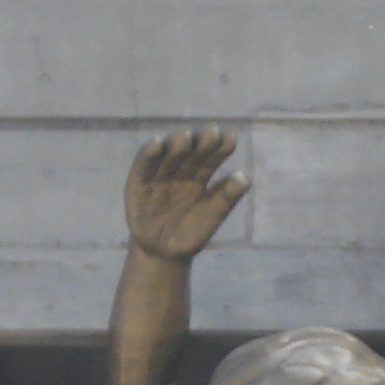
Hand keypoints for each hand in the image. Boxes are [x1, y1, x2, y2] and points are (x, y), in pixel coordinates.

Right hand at [124, 126, 248, 260]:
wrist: (164, 253)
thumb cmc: (191, 232)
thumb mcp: (212, 216)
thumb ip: (227, 197)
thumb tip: (246, 177)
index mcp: (200, 176)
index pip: (211, 158)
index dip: (220, 148)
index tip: (231, 138)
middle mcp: (180, 170)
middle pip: (191, 153)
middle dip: (201, 142)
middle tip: (212, 132)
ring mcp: (159, 175)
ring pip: (169, 155)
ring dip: (176, 144)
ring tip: (186, 135)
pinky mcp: (139, 182)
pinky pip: (144, 166)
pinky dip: (149, 154)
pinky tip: (156, 143)